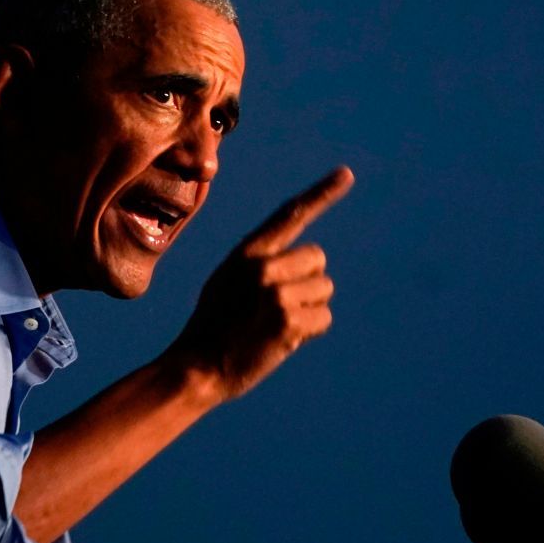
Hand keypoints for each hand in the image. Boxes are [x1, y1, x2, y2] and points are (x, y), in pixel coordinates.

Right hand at [172, 166, 354, 400]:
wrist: (197, 367)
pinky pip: (324, 318)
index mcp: (247, 251)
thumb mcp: (226, 281)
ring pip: (324, 289)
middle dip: (308, 283)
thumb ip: (259, 264)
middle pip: (318, 258)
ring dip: (309, 310)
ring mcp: (274, 291)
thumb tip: (303, 262)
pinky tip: (281, 340)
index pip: (291, 214)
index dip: (322, 193)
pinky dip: (309, 332)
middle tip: (276, 307)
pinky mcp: (286, 319)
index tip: (346, 174)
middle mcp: (262, 265)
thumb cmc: (213, 327)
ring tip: (274, 324)